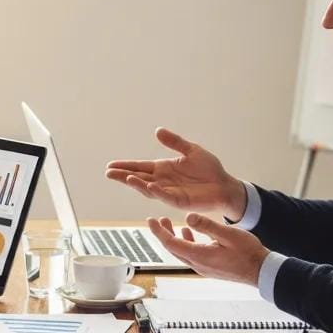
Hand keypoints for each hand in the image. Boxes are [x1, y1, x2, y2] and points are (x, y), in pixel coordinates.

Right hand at [106, 127, 246, 217]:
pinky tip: (149, 185)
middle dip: (123, 176)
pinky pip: (165, 196)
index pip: (140, 167)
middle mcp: (162, 181)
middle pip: (138, 178)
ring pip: (148, 188)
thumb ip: (174, 142)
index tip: (110, 165)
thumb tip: (157, 131)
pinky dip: (156, 191)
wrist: (224, 185)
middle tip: (108, 173)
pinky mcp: (179, 201)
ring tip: (125, 178)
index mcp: (163, 168)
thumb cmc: (209, 169)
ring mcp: (169, 192)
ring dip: (136, 184)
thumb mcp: (191, 150)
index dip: (125, 165)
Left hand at [146, 214, 267, 285]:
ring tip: (170, 224)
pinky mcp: (209, 267)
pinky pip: (191, 254)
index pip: (171, 243)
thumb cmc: (248, 253)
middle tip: (158, 220)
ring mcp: (203, 267)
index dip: (159, 231)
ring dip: (174, 237)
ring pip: (181, 251)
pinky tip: (189, 232)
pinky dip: (186, 242)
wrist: (261, 271)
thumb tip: (188, 217)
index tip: (150, 221)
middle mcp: (198, 264)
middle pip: (173, 248)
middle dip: (163, 233)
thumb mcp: (228, 234)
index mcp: (199, 256)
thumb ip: (207, 225)